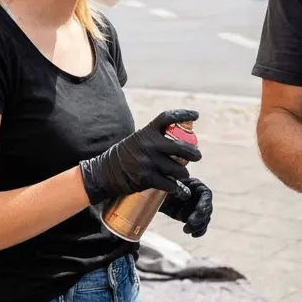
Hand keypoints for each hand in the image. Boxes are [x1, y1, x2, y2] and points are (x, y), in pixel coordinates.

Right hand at [79, 110, 201, 204]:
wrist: (105, 172)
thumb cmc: (126, 155)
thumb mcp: (137, 140)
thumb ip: (155, 139)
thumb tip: (180, 143)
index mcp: (147, 131)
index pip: (168, 118)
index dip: (184, 114)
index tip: (196, 115)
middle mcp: (149, 144)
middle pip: (180, 147)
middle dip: (193, 153)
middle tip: (197, 156)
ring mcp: (148, 161)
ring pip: (177, 168)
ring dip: (184, 173)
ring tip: (183, 174)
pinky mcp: (146, 178)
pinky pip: (169, 183)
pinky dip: (175, 186)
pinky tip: (175, 186)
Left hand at [160, 177, 212, 236]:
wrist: (155, 195)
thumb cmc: (162, 186)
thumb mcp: (166, 185)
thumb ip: (174, 188)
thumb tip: (180, 192)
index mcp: (195, 185)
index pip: (206, 194)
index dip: (204, 203)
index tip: (199, 211)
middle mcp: (199, 197)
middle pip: (207, 208)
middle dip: (200, 217)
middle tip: (191, 223)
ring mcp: (197, 208)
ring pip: (204, 219)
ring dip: (198, 226)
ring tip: (186, 230)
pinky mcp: (193, 218)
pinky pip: (200, 226)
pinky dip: (199, 231)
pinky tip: (194, 235)